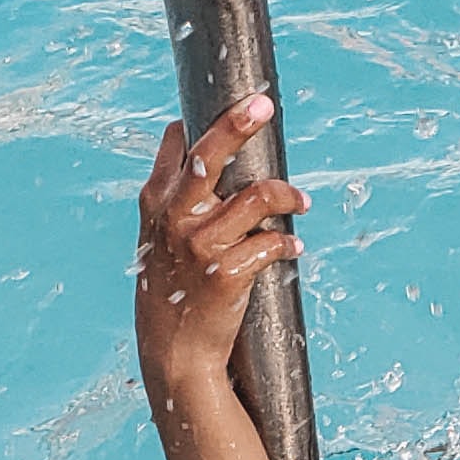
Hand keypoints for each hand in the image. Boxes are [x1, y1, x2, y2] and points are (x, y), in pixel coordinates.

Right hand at [134, 96, 305, 404]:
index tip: (239, 105)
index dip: (207, 124)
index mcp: (156, 205)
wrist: (174, 355)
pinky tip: (294, 249)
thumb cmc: (171, 293)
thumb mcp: (157, 241)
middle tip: (263, 105)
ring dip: (287, 195)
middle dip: (237, 124)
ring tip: (302, 202)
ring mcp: (200, 245)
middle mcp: (175, 219)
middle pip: (209, 155)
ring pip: (256, 198)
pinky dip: (287, 244)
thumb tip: (184, 139)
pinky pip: (271, 244)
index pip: (178, 149)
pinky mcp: (227, 273)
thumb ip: (170, 198)